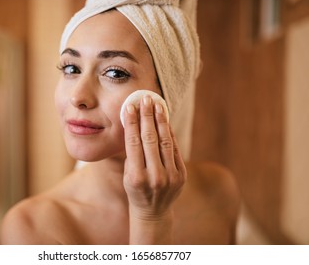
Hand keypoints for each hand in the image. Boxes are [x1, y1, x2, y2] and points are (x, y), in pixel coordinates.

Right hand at [123, 95, 186, 220]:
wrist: (153, 211)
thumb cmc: (135, 189)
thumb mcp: (128, 174)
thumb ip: (132, 153)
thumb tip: (135, 124)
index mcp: (136, 177)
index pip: (133, 143)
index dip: (132, 123)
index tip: (130, 107)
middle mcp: (154, 176)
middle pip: (150, 139)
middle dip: (147, 116)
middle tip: (145, 99)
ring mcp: (170, 176)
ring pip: (165, 142)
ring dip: (161, 121)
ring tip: (157, 105)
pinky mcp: (181, 175)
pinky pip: (175, 149)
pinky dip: (169, 133)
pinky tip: (165, 121)